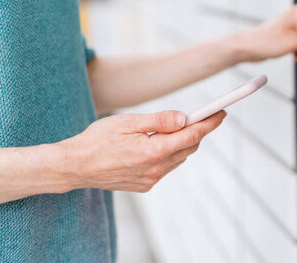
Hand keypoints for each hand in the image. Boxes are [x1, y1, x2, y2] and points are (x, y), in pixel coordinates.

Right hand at [59, 110, 225, 192]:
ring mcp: (151, 179)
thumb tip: (184, 118)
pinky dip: (170, 154)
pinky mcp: (145, 185)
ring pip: (179, 158)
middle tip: (202, 116)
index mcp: (153, 151)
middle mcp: (156, 169)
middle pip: (189, 147)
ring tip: (175, 128)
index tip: (221, 112)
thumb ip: (159, 120)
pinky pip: (167, 167)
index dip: (209, 123)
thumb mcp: (128, 122)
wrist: (75, 167)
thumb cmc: (98, 139)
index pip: (192, 135)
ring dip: (183, 143)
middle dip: (198, 131)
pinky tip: (158, 144)